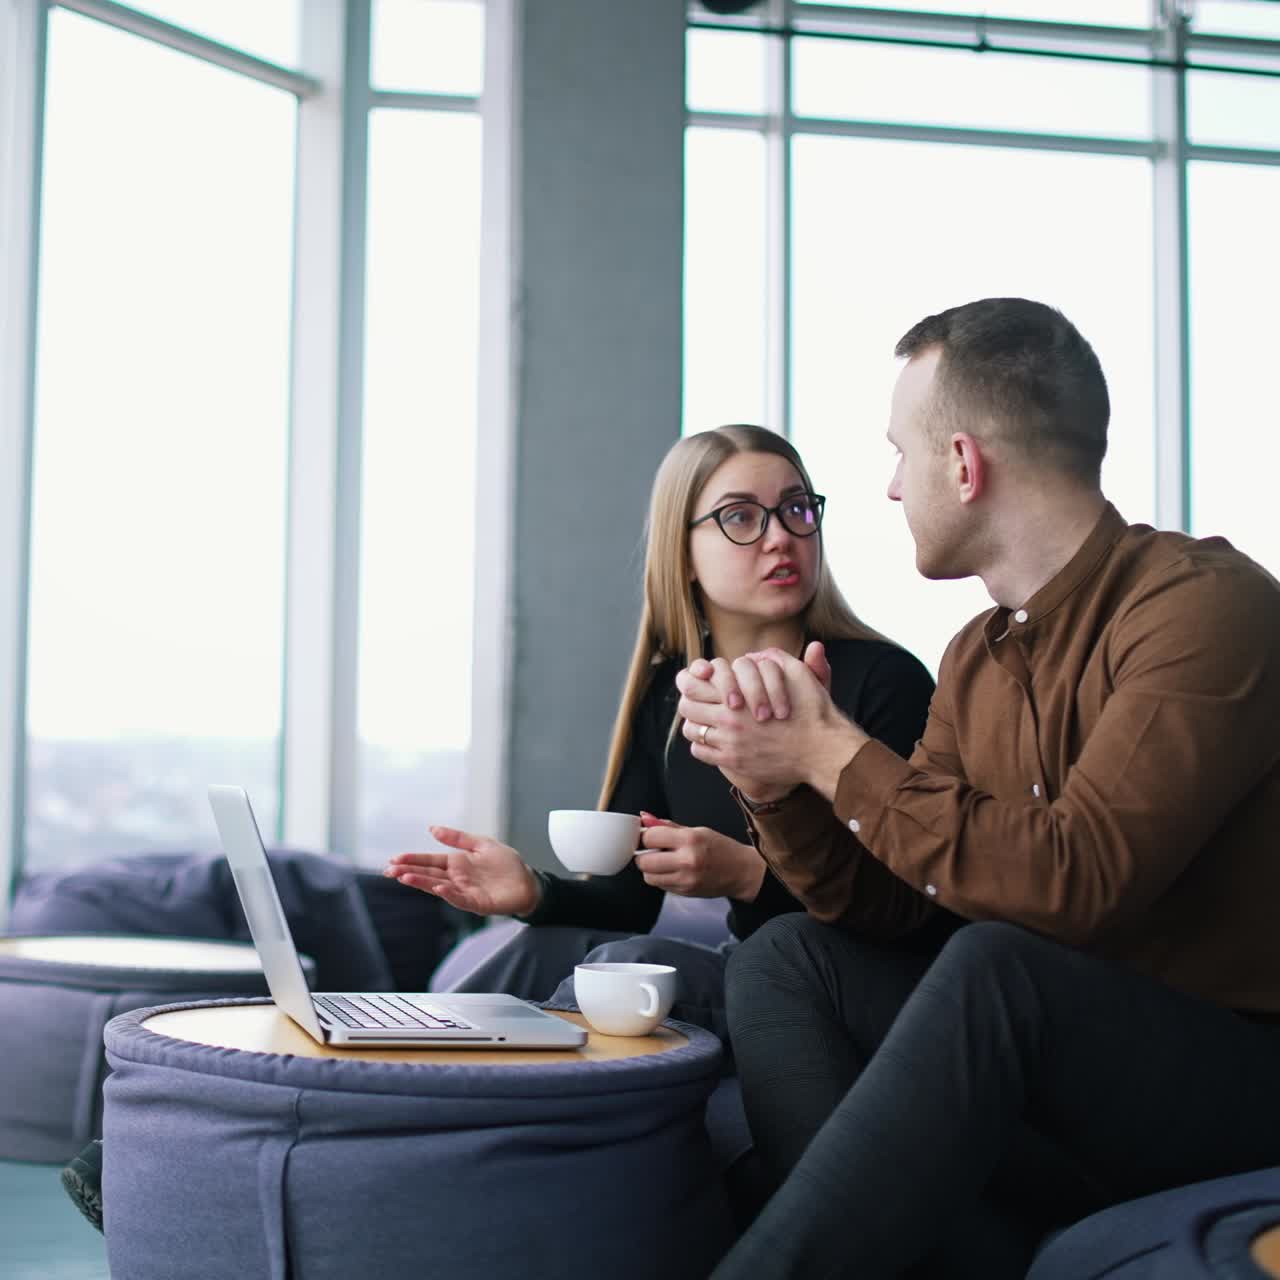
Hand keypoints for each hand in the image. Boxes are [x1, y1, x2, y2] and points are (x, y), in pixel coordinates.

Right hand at [384, 826, 540, 916]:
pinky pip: (459, 898)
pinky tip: (438, 887)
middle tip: (390, 870)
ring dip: (422, 882)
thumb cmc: (506, 864)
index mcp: (457, 863)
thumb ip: (457, 838)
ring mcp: (464, 891)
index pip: (430, 861)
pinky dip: (448, 893)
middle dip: (409, 872)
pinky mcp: (476, 902)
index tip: (394, 859)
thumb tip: (432, 829)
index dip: (412, 860)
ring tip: (405, 877)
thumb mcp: (481, 844)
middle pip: (428, 874)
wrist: (528, 882)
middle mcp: (456, 878)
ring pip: (438, 887)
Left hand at [633, 812, 765, 901]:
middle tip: (652, 850)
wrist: (741, 872)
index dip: (645, 836)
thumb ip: (668, 827)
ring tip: (663, 862)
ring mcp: (686, 879)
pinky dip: (661, 878)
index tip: (648, 836)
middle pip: (644, 861)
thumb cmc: (721, 848)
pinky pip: (660, 886)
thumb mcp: (697, 831)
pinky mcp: (685, 892)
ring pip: (649, 877)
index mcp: (690, 839)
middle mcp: (687, 861)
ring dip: (651, 869)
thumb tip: (645, 818)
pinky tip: (673, 871)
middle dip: (644, 855)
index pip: (650, 837)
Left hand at [676, 644, 866, 800]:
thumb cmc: (812, 710)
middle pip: (687, 705)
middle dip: (690, 700)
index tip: (699, 679)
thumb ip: (773, 659)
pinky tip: (713, 739)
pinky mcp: (733, 762)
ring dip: (695, 722)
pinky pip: (700, 752)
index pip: (694, 682)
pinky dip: (701, 745)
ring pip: (691, 730)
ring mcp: (729, 742)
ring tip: (705, 719)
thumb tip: (754, 655)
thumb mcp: (797, 674)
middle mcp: (729, 718)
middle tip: (698, 699)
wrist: (822, 750)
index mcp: (740, 693)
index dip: (692, 678)